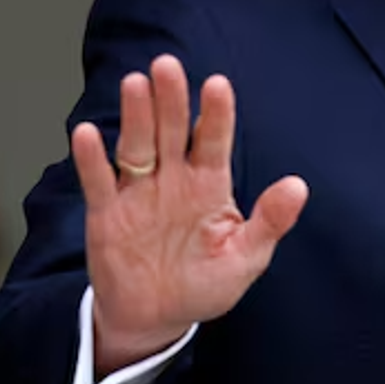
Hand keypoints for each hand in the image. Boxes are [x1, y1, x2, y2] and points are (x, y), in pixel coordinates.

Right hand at [70, 54, 307, 376]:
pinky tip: (86, 134)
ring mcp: (138, 193)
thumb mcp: (245, 258)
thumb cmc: (205, 284)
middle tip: (168, 65)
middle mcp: (173, 179)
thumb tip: (298, 186)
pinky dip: (92, 160)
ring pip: (136, 146)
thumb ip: (269, 222)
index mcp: (209, 184)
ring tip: (135, 83)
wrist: (156, 318)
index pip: (213, 140)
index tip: (217, 85)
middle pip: (171, 131)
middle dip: (170, 99)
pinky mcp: (106, 214)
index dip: (216, 113)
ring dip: (135, 116)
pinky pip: (98, 183)